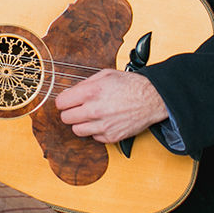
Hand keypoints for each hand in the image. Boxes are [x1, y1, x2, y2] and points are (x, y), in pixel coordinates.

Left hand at [54, 69, 168, 142]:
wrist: (152, 99)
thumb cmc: (131, 85)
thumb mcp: (106, 74)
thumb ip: (85, 83)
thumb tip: (72, 92)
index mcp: (91, 92)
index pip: (61, 103)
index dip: (63, 101)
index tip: (67, 102)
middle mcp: (94, 110)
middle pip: (66, 118)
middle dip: (70, 112)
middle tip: (78, 108)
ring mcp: (102, 126)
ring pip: (76, 130)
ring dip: (81, 123)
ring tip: (91, 116)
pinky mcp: (111, 137)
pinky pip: (93, 138)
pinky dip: (96, 131)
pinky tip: (104, 122)